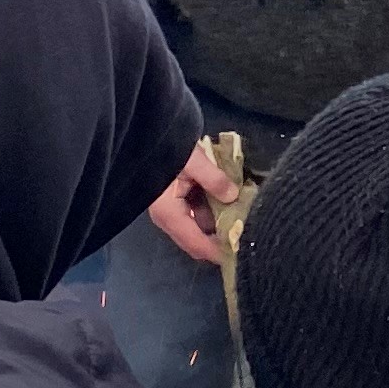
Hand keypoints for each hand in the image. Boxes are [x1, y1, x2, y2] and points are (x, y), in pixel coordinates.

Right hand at [150, 140, 239, 264]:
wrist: (144, 133)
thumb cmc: (164, 147)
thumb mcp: (192, 160)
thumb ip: (213, 179)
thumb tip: (233, 196)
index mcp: (169, 213)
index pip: (196, 245)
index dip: (217, 252)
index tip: (239, 254)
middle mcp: (167, 218)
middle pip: (196, 241)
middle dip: (219, 240)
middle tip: (244, 235)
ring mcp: (169, 210)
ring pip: (197, 226)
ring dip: (217, 224)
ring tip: (240, 217)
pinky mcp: (172, 200)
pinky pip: (194, 213)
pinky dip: (210, 211)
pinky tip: (226, 202)